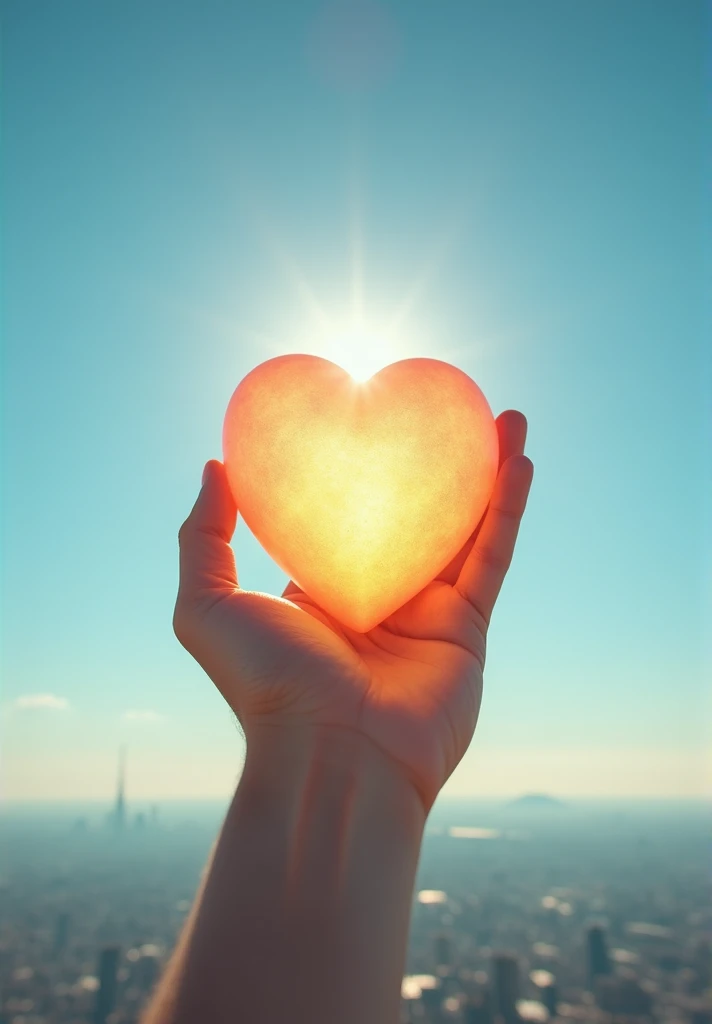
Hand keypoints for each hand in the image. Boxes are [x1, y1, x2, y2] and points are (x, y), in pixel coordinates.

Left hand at [174, 411, 532, 810]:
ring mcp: (426, 614)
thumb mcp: (205, 604)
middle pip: (414, 512)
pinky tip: (517, 458)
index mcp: (320, 589)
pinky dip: (507, 508)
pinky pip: (491, 556)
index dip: (359, 467)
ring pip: (463, 525)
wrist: (332, 759)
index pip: (344, 514)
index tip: (368, 413)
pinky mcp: (467, 630)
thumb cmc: (265, 687)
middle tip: (448, 405)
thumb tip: (216, 465)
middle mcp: (376, 597)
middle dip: (435, 460)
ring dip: (487, 468)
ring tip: (504, 415)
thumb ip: (203, 536)